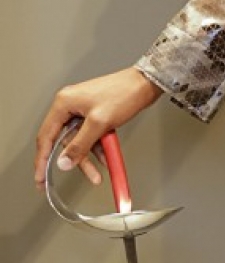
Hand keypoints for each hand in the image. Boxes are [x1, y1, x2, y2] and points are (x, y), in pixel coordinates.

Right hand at [34, 67, 162, 188]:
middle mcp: (70, 106)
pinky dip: (99, 147)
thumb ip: (80, 145)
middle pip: (66, 141)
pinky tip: (107, 157)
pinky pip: (92, 136)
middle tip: (85, 176)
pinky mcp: (95, 114)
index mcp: (64, 103)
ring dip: (90, 156)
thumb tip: (64, 161)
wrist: (146, 84)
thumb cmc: (124, 93)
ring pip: (80, 140)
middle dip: (77, 160)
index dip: (42, 159)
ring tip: (100, 171)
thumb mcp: (99, 123)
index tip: (40, 177)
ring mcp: (83, 111)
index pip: (46, 136)